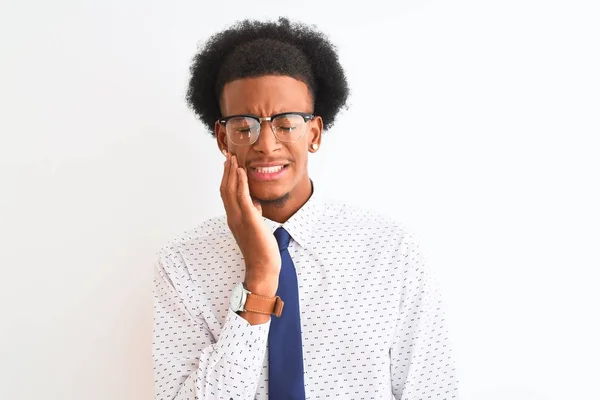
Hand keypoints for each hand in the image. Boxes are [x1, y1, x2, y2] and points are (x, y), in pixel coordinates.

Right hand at [220, 153, 280, 297]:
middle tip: (228, 156)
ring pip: (230, 191)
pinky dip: (240, 183)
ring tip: (233, 159)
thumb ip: (254, 214)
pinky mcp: (249, 219)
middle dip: (227, 171)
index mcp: (234, 218)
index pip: (227, 194)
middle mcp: (233, 217)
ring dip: (231, 173)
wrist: (262, 267)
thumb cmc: (261, 250)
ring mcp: (239, 218)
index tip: (229, 165)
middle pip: (225, 189)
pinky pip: (242, 197)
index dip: (226, 178)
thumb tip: (256, 204)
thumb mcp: (257, 227)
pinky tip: (242, 171)